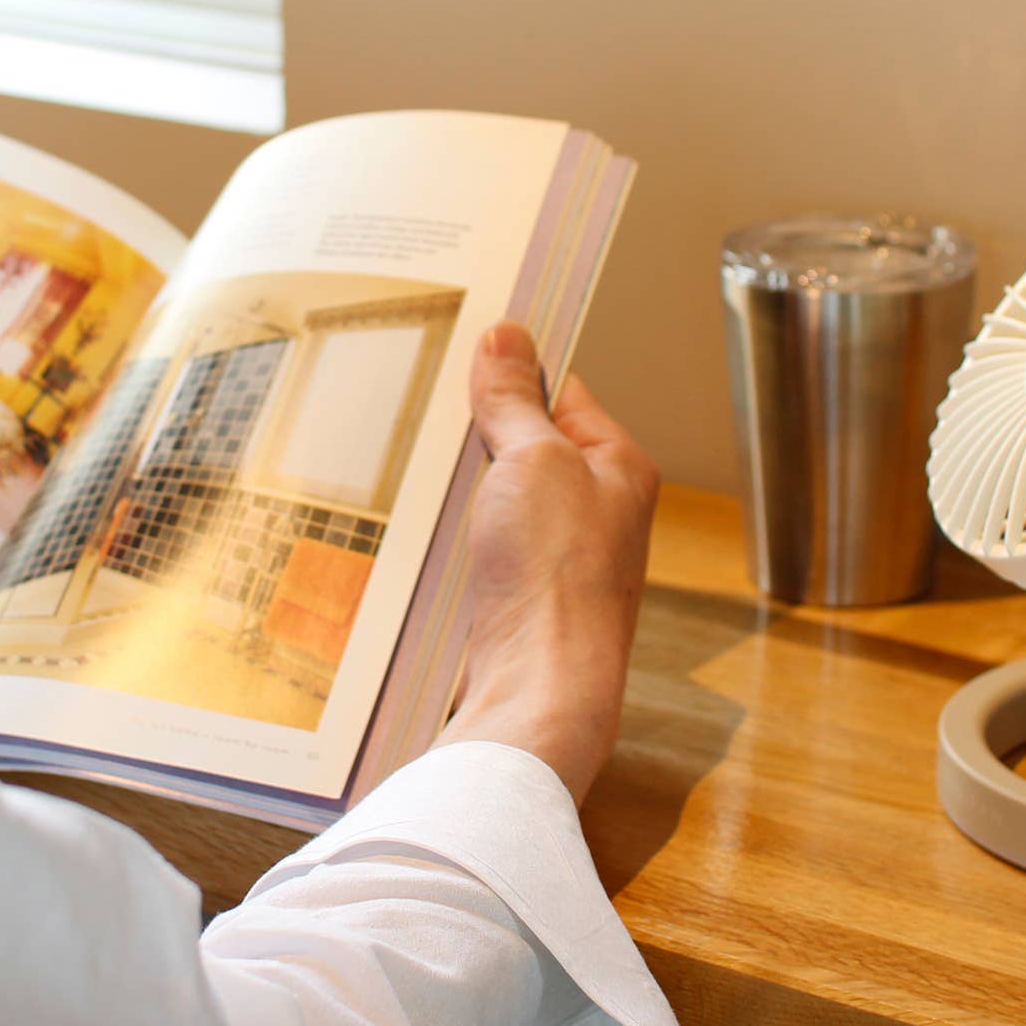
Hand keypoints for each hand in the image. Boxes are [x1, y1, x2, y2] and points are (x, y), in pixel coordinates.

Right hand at [433, 322, 657, 804]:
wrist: (539, 688)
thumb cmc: (557, 575)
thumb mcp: (533, 460)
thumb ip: (515, 402)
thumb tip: (505, 337)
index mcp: (619, 465)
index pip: (565, 392)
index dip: (515, 367)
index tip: (464, 342)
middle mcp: (596, 508)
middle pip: (526, 443)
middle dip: (477, 426)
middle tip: (422, 395)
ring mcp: (557, 554)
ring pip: (497, 495)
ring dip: (457, 480)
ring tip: (407, 451)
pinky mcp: (519, 593)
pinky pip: (480, 542)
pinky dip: (449, 528)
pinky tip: (413, 519)